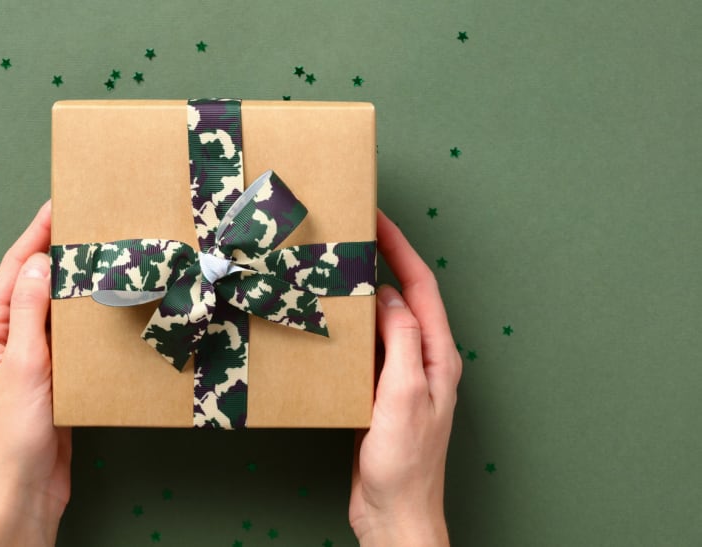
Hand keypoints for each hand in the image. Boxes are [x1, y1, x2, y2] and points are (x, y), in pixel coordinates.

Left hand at [0, 200, 70, 546]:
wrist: (24, 488)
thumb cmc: (13, 434)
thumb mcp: (22, 365)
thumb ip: (29, 312)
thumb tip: (38, 262)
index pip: (14, 268)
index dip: (36, 234)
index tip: (59, 204)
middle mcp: (6, 335)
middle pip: (34, 281)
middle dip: (58, 250)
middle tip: (90, 222)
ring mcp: (30, 354)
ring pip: (54, 305)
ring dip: (75, 282)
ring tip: (103, 255)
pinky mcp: (52, 372)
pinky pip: (69, 333)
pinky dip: (86, 314)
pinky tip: (106, 305)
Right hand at [349, 209, 461, 546]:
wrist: (394, 513)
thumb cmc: (405, 463)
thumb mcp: (404, 393)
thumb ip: (401, 340)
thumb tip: (390, 296)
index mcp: (438, 355)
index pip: (422, 287)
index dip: (401, 249)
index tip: (378, 219)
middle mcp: (424, 360)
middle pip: (406, 298)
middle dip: (384, 262)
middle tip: (354, 234)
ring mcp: (402, 377)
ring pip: (385, 321)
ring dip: (365, 293)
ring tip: (338, 270)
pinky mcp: (380, 394)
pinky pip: (368, 348)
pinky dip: (352, 327)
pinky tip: (331, 323)